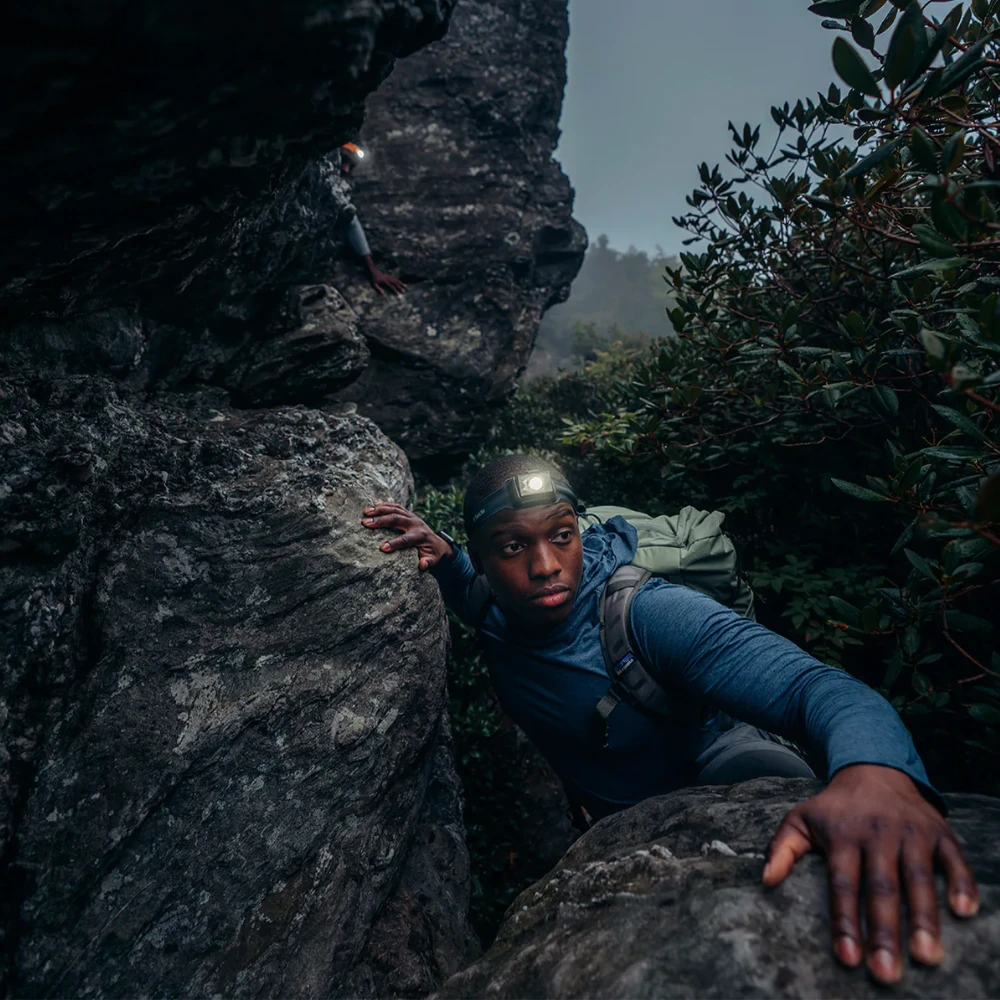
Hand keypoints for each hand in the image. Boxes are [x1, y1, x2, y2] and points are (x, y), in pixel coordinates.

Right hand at [361, 501, 452, 571]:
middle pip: (397, 519)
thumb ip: (428, 562)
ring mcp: (412, 517)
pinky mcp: (409, 514)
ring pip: (395, 510)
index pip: (406, 539)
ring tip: (366, 512)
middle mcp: (416, 523)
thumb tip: (422, 565)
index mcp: (421, 536)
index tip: (382, 548)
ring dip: (380, 510)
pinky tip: (374, 505)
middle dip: (381, 521)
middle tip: (366, 523)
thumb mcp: (433, 560)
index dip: (395, 543)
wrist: (438, 543)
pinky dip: (385, 505)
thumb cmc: (433, 553)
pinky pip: (396, 506)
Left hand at [367, 266, 405, 295]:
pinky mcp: (390, 276)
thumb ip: (378, 288)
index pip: (391, 286)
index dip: (395, 290)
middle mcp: (388, 279)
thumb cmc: (374, 279)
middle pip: (395, 283)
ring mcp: (389, 277)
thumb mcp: (374, 284)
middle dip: (400, 287)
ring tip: (405, 286)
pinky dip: (399, 280)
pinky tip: (402, 283)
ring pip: (397, 280)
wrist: (374, 271)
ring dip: (401, 283)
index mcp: (385, 281)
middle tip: (403, 291)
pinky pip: (395, 278)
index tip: (398, 293)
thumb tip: (382, 293)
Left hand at [762, 763, 978, 983]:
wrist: (873, 768)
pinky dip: (962, 884)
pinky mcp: (939, 832)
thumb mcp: (800, 818)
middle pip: (881, 886)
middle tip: (886, 972)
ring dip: (924, 917)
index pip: (842, 883)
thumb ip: (781, 848)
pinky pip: (954, 860)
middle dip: (884, 931)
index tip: (847, 958)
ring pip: (918, 877)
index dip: (844, 921)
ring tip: (926, 955)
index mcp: (842, 834)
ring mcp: (911, 831)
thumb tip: (766, 880)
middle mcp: (877, 833)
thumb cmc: (834, 807)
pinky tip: (964, 911)